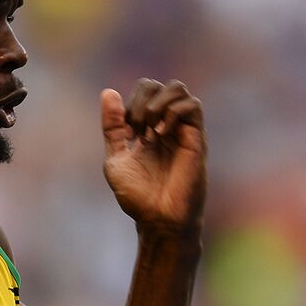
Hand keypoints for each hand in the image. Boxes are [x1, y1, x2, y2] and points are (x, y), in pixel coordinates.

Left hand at [100, 80, 206, 237]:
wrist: (157, 219)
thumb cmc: (138, 197)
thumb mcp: (115, 159)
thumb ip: (112, 128)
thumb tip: (108, 92)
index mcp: (149, 129)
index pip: (145, 91)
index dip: (131, 102)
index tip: (127, 132)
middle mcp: (168, 126)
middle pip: (162, 85)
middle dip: (143, 99)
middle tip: (136, 127)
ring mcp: (184, 131)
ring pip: (179, 90)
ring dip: (158, 103)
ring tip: (149, 128)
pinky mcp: (197, 140)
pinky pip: (193, 106)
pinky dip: (173, 112)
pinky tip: (161, 133)